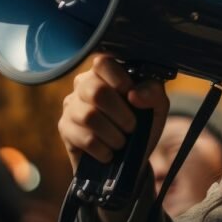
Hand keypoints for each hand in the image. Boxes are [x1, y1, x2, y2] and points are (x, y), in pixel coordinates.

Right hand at [58, 54, 169, 172]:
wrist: (129, 158)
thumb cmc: (142, 125)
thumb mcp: (156, 106)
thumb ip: (153, 93)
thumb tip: (134, 95)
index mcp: (105, 73)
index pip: (103, 62)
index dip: (120, 80)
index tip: (133, 99)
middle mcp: (83, 85)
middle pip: (96, 91)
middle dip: (120, 114)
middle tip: (132, 127)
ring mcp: (71, 106)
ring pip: (89, 117)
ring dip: (113, 135)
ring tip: (121, 142)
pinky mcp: (65, 128)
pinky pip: (84, 138)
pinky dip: (103, 149)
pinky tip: (109, 153)